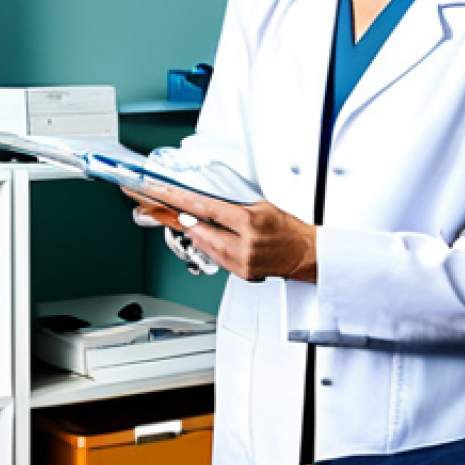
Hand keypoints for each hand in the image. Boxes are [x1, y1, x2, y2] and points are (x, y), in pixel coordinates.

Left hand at [125, 182, 316, 283]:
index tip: (157, 192)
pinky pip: (216, 258)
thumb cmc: (289, 228)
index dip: (176, 199)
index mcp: (249, 221)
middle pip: (199, 230)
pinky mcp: (241, 272)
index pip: (204, 207)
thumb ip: (234, 206)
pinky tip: (209, 238)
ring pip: (204, 245)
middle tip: (166, 205)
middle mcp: (244, 243)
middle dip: (183, 218)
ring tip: (193, 222)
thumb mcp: (263, 206)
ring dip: (196, 233)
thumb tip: (206, 205)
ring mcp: (241, 261)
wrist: (306, 254)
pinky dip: (209, 246)